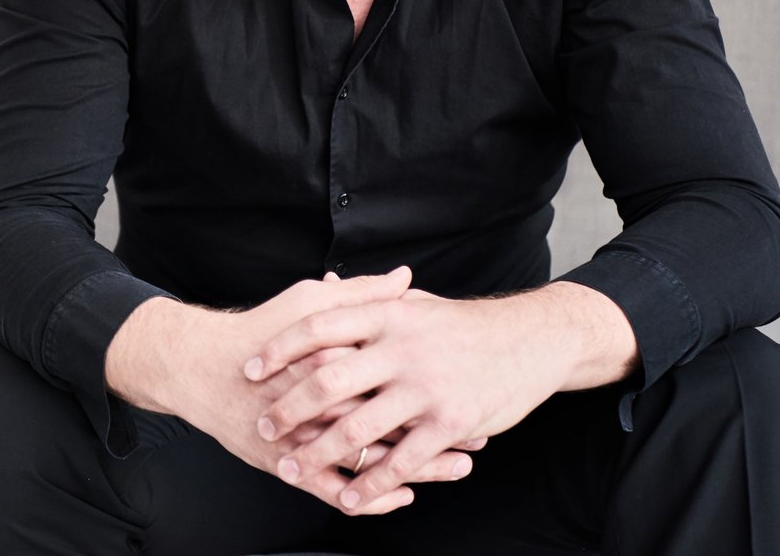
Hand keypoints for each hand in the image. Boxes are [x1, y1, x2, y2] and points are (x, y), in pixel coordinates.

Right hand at [105, 268, 478, 515]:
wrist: (202, 368)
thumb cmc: (259, 331)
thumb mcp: (310, 303)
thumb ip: (360, 294)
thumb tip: (404, 278)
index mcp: (335, 356)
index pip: (398, 375)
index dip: (437, 383)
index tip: (473, 385)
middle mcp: (324, 400)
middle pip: (394, 421)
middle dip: (440, 432)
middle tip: (478, 436)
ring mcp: (307, 436)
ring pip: (373, 461)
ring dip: (420, 468)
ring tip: (457, 467)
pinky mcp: (289, 463)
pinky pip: (338, 490)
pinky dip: (373, 497)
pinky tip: (403, 495)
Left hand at [246, 282, 636, 512]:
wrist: (529, 340)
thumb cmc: (463, 326)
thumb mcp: (413, 304)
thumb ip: (368, 298)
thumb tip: (325, 283)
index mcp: (387, 316)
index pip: (319, 327)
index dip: (280, 348)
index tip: (250, 367)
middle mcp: (402, 349)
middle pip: (329, 379)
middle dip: (290, 406)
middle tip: (265, 424)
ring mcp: (425, 388)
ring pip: (358, 427)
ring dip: (318, 452)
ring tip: (291, 467)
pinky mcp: (449, 423)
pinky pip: (400, 460)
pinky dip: (368, 483)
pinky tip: (347, 497)